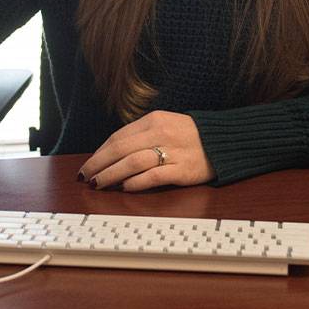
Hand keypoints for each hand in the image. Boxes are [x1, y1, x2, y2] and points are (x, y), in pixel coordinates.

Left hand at [78, 110, 213, 191]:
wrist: (223, 142)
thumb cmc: (190, 136)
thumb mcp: (164, 126)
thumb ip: (141, 136)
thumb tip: (112, 153)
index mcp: (154, 120)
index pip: (118, 137)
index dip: (100, 152)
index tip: (88, 164)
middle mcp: (161, 133)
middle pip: (120, 149)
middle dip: (99, 164)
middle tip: (85, 176)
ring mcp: (172, 151)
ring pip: (132, 163)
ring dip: (111, 175)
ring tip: (98, 184)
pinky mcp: (182, 170)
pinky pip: (153, 176)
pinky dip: (136, 182)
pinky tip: (125, 187)